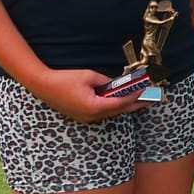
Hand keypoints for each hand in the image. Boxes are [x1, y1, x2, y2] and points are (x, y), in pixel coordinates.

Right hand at [33, 67, 149, 123]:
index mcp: (95, 107)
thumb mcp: (90, 76)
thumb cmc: (64, 79)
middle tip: (151, 100)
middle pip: (119, 111)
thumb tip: (117, 85)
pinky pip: (103, 113)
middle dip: (136, 105)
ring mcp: (87, 118)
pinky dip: (113, 107)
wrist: (43, 85)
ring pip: (112, 113)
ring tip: (139, 100)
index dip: (135, 97)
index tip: (146, 90)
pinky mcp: (82, 116)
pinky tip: (120, 102)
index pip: (121, 103)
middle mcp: (92, 116)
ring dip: (125, 107)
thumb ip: (107, 82)